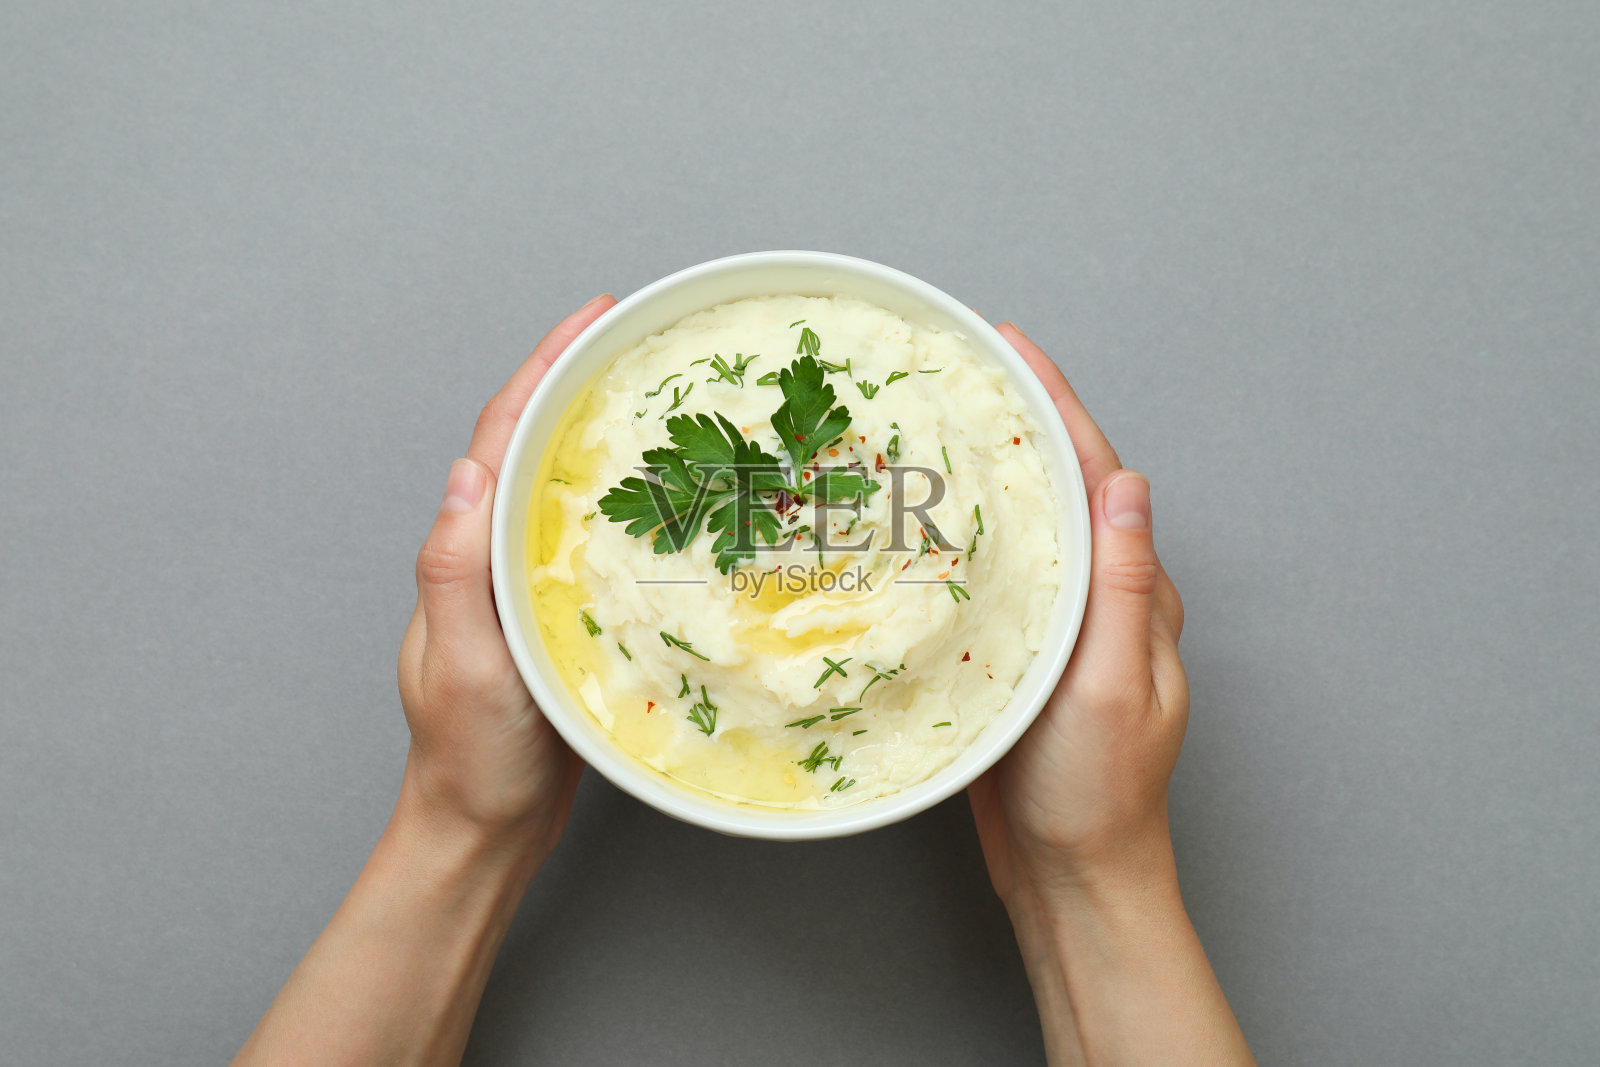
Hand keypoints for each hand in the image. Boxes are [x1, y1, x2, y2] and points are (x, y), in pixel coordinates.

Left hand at [397, 293, 615, 853]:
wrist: (487, 824)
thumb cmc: (471, 754)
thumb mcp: (465, 664)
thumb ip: (455, 572)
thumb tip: (465, 474)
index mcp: (465, 552)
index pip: (501, 438)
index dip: (542, 369)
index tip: (591, 317)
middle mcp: (492, 554)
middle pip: (531, 445)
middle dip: (574, 379)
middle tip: (637, 336)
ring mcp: (525, 581)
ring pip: (561, 484)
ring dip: (600, 429)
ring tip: (660, 392)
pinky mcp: (559, 611)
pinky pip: (588, 534)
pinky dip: (624, 496)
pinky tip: (668, 493)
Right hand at [969, 322, 1187, 902]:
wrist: (1072, 876)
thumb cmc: (1098, 792)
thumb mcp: (1113, 684)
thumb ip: (1121, 585)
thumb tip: (1126, 481)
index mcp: (1134, 594)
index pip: (1096, 472)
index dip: (1056, 401)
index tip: (1010, 342)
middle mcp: (1101, 598)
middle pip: (1058, 484)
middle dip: (1016, 416)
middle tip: (957, 364)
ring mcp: (1059, 626)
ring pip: (1022, 525)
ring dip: (984, 467)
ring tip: (929, 421)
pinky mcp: (1020, 656)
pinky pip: (993, 575)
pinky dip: (960, 534)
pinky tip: (918, 523)